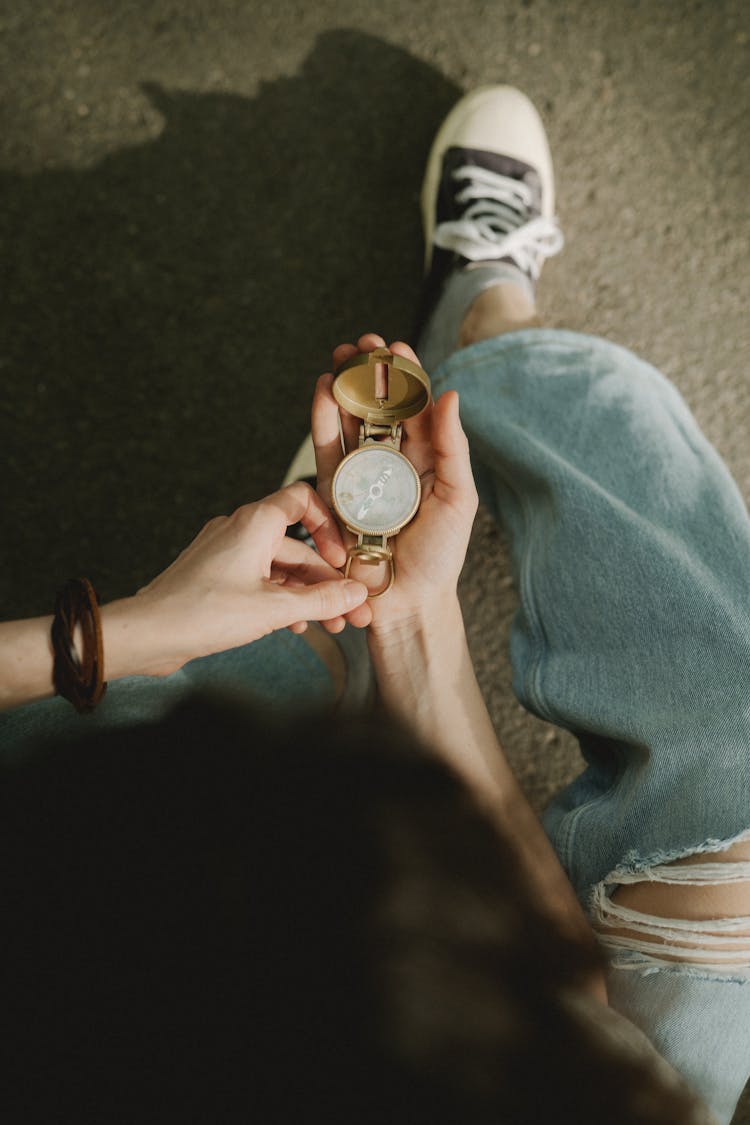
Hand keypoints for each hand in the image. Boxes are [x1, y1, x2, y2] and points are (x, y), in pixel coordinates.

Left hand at [134, 483, 368, 673]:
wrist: (150, 633)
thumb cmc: (202, 612)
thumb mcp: (274, 609)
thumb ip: (322, 600)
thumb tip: (355, 594)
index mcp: (255, 523)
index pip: (302, 500)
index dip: (329, 526)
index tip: (342, 559)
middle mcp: (240, 530)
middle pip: (298, 547)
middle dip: (327, 582)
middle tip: (351, 610)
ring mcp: (226, 552)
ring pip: (280, 568)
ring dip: (307, 595)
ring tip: (330, 625)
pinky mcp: (217, 576)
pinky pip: (260, 580)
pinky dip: (281, 599)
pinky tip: (294, 625)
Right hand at [313, 332, 478, 632]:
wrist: (406, 601)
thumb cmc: (440, 555)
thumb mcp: (457, 498)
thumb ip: (453, 447)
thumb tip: (448, 394)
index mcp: (426, 458)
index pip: (414, 407)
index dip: (405, 375)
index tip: (397, 346)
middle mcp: (391, 462)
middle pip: (377, 406)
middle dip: (368, 373)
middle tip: (362, 342)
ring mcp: (362, 475)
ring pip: (350, 421)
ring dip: (344, 386)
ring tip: (340, 356)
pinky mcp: (335, 493)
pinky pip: (327, 451)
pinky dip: (323, 419)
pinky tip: (324, 391)